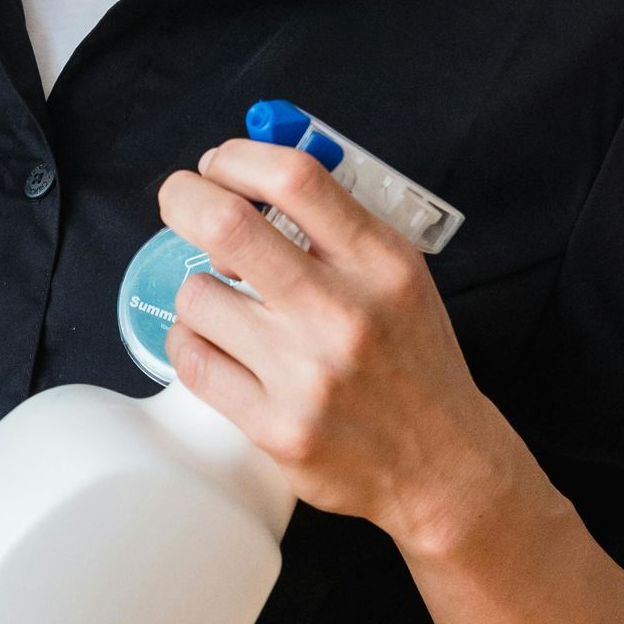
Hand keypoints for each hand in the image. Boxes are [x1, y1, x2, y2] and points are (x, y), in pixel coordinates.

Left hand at [158, 138, 525, 555]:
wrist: (444, 466)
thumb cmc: (411, 360)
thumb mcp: (398, 275)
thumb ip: (332, 224)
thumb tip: (241, 175)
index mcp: (380, 263)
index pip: (294, 176)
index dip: (237, 157)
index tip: (218, 165)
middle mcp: (342, 313)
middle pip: (227, 224)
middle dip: (184, 199)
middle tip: (180, 202)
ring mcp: (305, 374)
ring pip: (196, 295)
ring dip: (197, 290)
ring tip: (223, 304)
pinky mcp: (274, 427)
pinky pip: (191, 360)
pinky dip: (190, 342)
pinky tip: (216, 345)